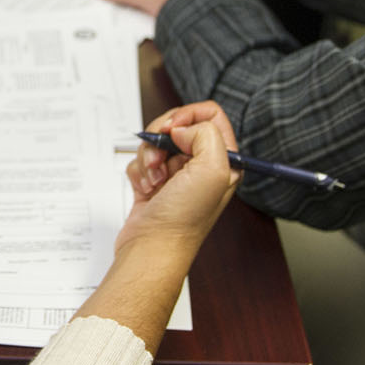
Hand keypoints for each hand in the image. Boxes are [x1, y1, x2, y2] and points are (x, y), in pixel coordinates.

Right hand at [116, 102, 240, 254]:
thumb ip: (206, 135)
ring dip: (149, 156)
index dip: (188, 116)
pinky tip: (146, 189)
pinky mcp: (154, 181)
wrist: (152, 248)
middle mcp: (203, 166)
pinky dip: (139, 171)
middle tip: (160, 158)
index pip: (210, 116)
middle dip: (162, 138)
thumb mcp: (211, 171)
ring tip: (154, 179)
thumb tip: (182, 128)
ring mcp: (177, 174)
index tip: (173, 130)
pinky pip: (141, 159)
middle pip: (178, 124)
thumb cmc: (184, 220)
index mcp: (225, 161)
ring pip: (156, 141)